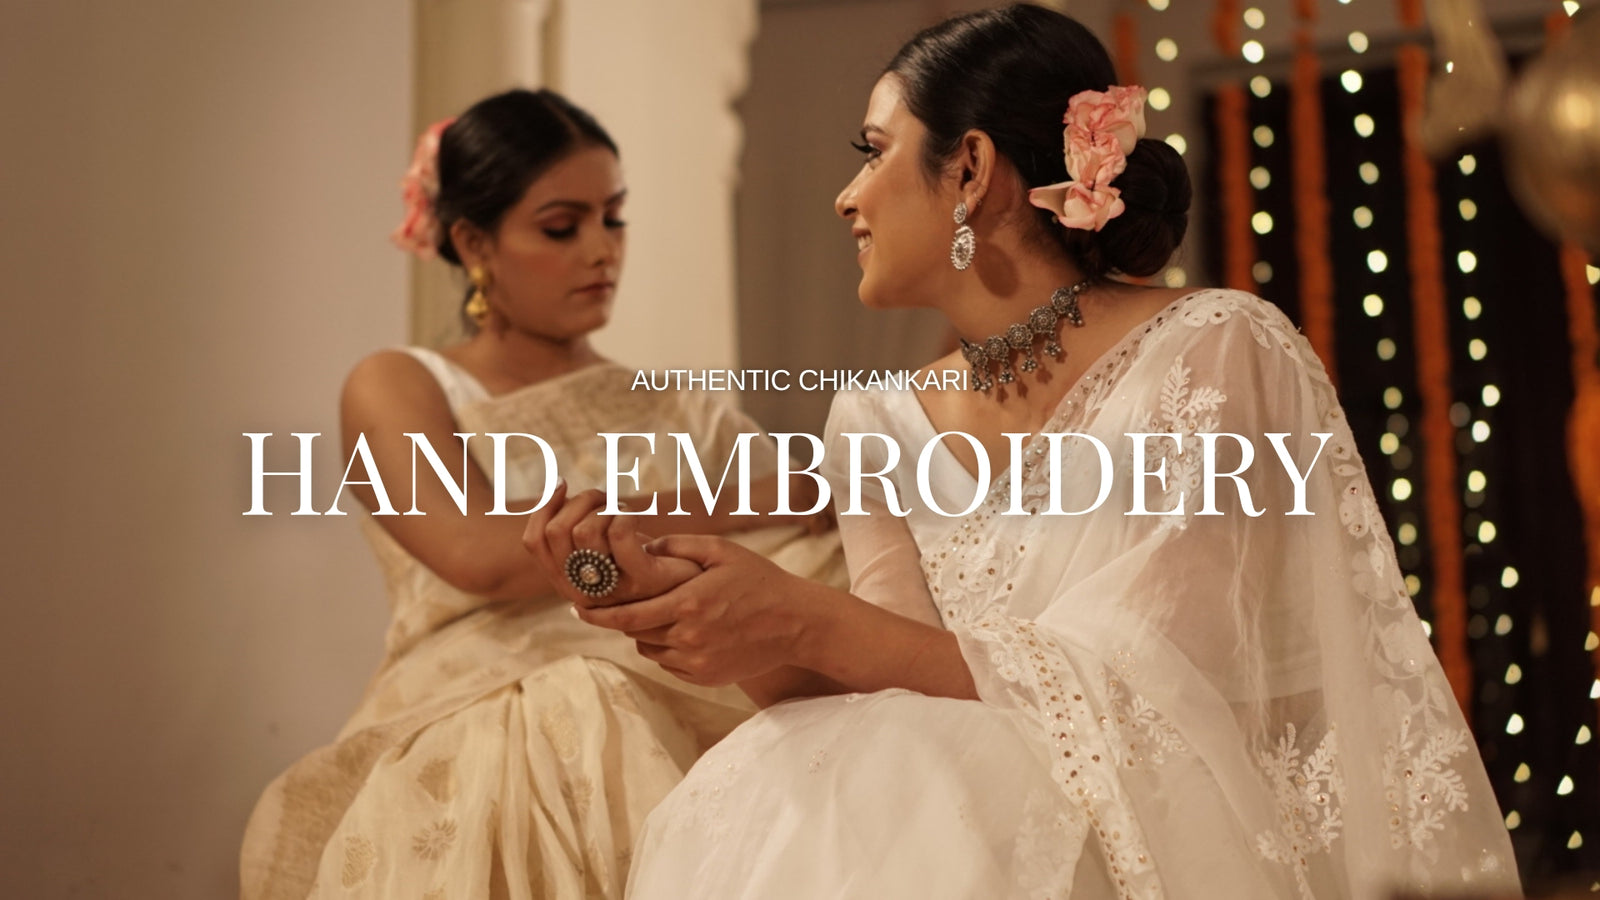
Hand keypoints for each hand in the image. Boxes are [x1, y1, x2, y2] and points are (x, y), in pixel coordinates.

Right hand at [523, 483, 702, 608]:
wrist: (692, 589)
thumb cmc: (645, 562)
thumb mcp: (603, 549)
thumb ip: (578, 532)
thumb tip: (556, 490)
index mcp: (565, 583)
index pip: (534, 541)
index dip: (544, 507)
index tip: (563, 484)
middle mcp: (582, 592)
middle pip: (556, 532)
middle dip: (579, 501)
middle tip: (604, 497)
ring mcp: (611, 589)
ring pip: (584, 532)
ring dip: (603, 507)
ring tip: (622, 509)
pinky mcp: (642, 580)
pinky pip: (619, 534)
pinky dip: (624, 515)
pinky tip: (633, 515)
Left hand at [576, 534, 815, 686]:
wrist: (796, 623)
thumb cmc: (759, 580)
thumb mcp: (721, 551)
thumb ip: (678, 545)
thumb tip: (641, 546)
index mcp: (687, 603)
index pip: (628, 614)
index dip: (598, 612)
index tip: (578, 608)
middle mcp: (688, 637)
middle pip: (635, 633)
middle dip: (619, 620)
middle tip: (603, 608)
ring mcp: (697, 662)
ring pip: (650, 649)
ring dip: (646, 633)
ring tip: (657, 613)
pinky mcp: (706, 677)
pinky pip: (670, 665)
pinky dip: (667, 649)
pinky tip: (682, 631)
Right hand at [739, 472, 834, 534]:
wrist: (735, 504)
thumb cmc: (759, 497)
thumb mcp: (785, 483)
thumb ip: (806, 486)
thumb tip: (832, 502)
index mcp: (805, 469)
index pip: (836, 481)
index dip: (842, 495)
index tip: (845, 505)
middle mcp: (806, 476)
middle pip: (837, 496)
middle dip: (838, 510)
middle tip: (834, 521)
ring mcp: (802, 492)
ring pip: (831, 510)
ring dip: (830, 520)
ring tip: (821, 526)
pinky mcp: (796, 509)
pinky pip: (819, 522)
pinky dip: (819, 529)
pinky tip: (812, 531)